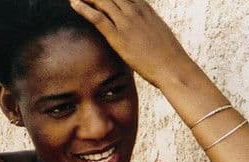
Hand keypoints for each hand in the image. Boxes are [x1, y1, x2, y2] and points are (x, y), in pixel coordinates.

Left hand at [69, 0, 194, 87]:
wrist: (174, 68)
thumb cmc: (169, 56)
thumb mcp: (160, 31)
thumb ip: (147, 23)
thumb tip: (142, 27)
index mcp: (145, 9)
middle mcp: (135, 11)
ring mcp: (126, 22)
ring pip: (102, 0)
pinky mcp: (119, 36)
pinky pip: (97, 18)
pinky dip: (83, 8)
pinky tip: (74, 3)